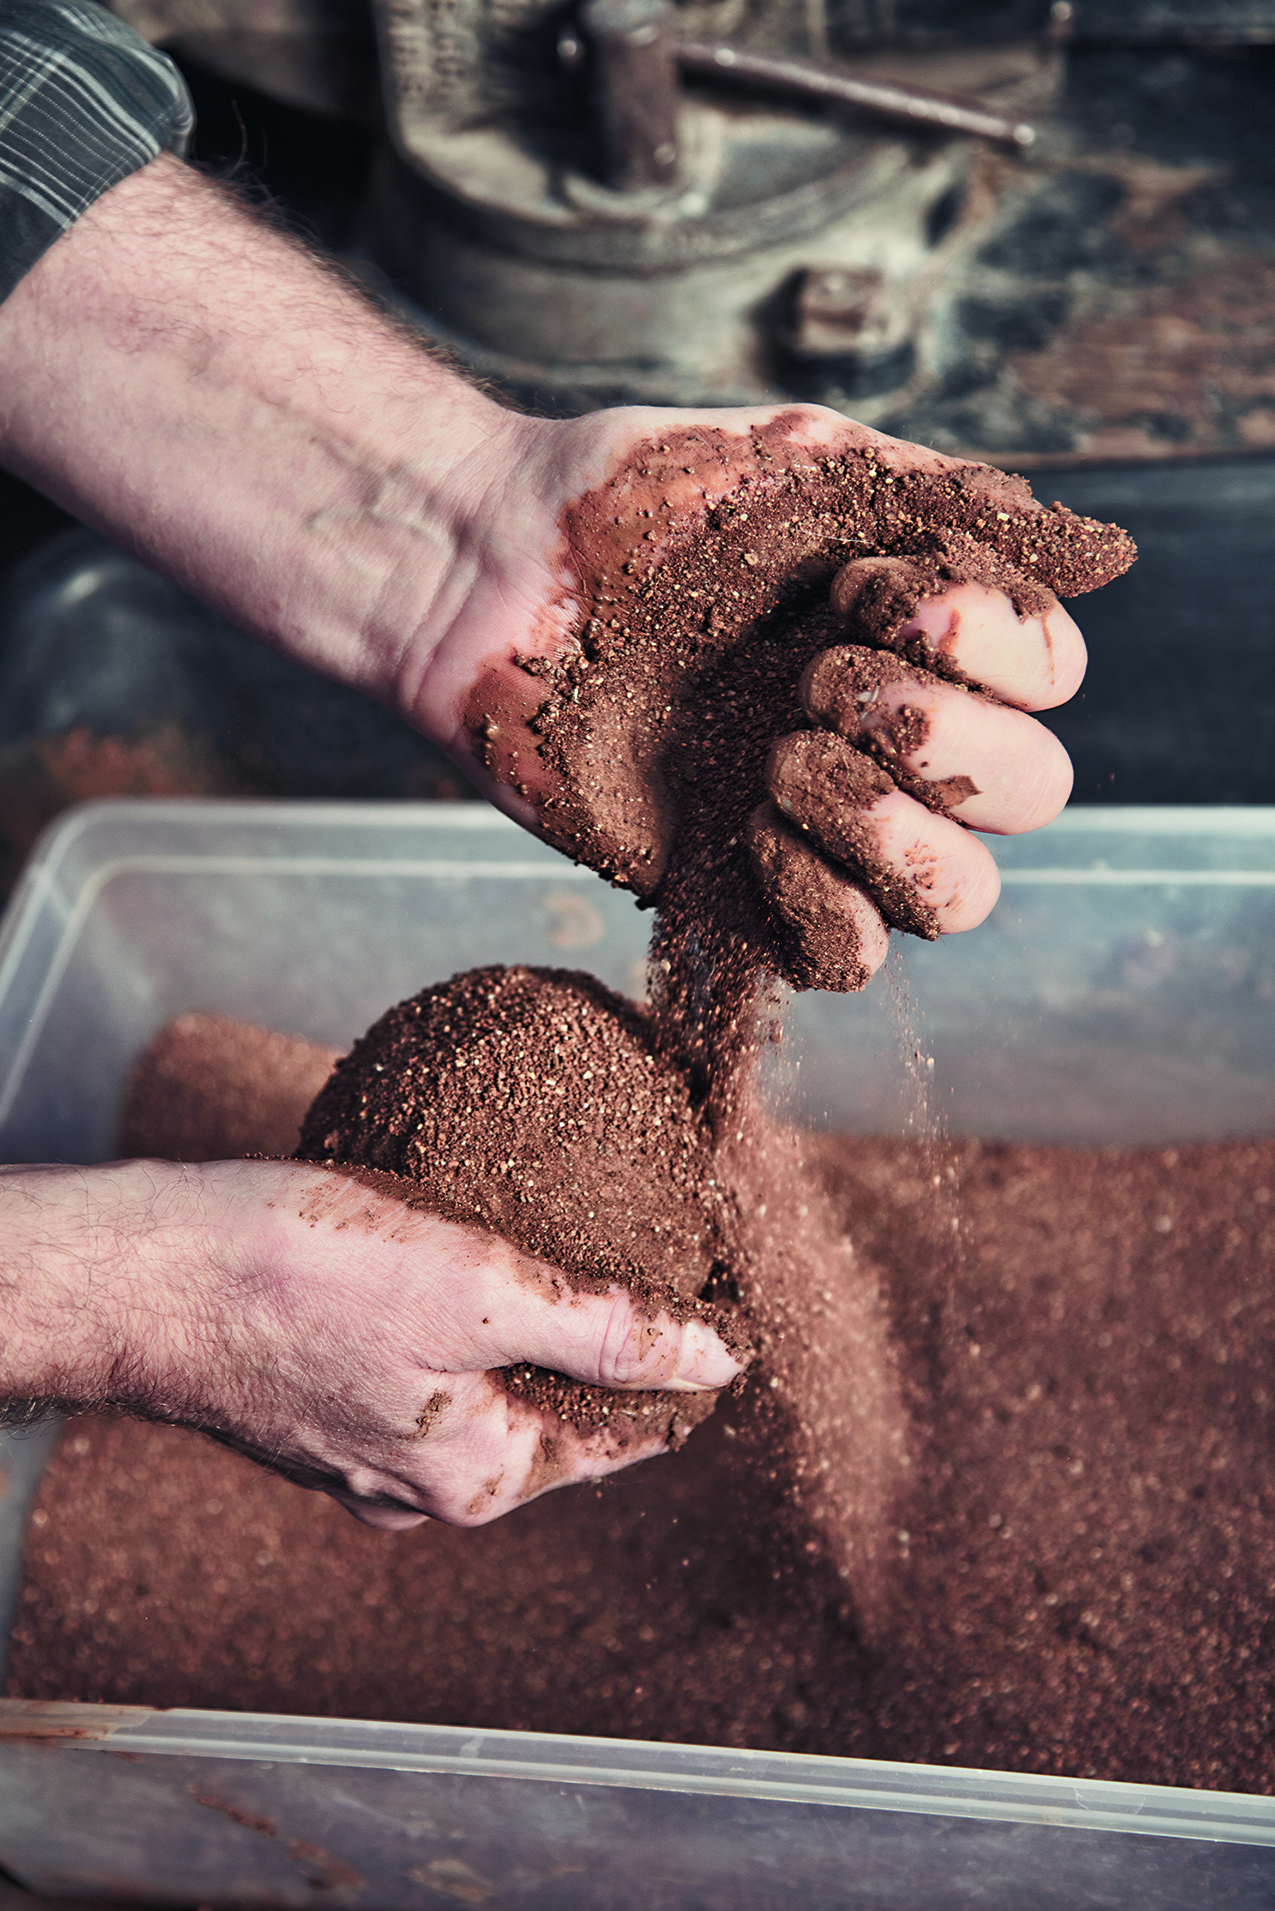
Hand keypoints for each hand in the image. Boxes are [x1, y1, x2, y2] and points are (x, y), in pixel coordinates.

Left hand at [0, 160, 1129, 989]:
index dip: (991, 650)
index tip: (865, 596)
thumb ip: (951, 504)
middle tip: (815, 684)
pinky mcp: (739, 894)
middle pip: (1029, 794)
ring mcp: (820, 825)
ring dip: (898, 834)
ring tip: (779, 766)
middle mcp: (891, 739)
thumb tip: (1098, 552)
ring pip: (958, 898)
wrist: (493, 570)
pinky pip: (845, 957)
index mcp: (922, 639)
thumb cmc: (640, 504)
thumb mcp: (806, 465)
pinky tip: (742, 831)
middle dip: (944, 740)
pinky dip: (822, 905)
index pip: (1049, 679)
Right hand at [0, 1160, 741, 1528]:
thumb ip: (607, 1328)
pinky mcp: (318, 1411)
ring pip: (485, 1396)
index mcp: (477, 1478)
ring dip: (530, 1337)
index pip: (624, 1438)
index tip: (719, 1304)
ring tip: (567, 1255)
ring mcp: (363, 1461)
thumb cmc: (303, 1274)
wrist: (148, 1274)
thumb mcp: (482, 1288)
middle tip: (650, 1262)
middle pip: (554, 1420)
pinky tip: (460, 1263)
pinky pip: (421, 1375)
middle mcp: (421, 1492)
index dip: (682, 1371)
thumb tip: (720, 1358)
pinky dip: (458, 1328)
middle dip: (605, 1353)